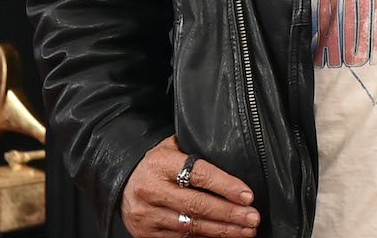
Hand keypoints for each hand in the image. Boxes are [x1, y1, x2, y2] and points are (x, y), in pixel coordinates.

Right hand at [121, 136, 258, 237]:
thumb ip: (197, 151)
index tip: (248, 196)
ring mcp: (147, 214)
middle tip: (253, 217)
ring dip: (222, 230)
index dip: (227, 186)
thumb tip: (234, 157)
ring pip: (191, 225)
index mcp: (161, 163)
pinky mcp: (145, 232)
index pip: (200, 174)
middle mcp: (152, 189)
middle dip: (230, 213)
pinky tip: (222, 236)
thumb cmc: (158, 163)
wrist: (123, 181)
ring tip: (245, 231)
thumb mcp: (173, 147)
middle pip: (197, 204)